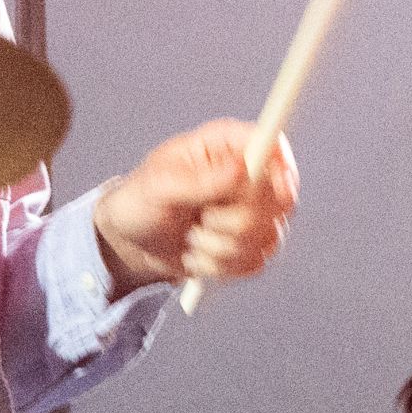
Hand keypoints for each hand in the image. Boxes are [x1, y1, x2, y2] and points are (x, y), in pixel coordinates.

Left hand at [92, 119, 297, 295]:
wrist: (130, 242)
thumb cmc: (139, 201)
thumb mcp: (160, 187)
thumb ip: (201, 180)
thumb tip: (241, 169)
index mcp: (225, 146)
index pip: (274, 146)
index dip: (281, 168)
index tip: (274, 191)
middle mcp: (246, 175)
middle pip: (279, 200)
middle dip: (236, 221)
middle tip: (202, 219)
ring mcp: (252, 211)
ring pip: (268, 236)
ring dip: (222, 248)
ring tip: (192, 238)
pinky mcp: (249, 244)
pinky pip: (257, 262)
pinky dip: (222, 267)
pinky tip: (199, 256)